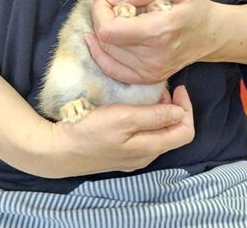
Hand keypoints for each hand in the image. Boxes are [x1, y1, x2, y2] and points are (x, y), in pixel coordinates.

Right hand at [48, 85, 193, 177]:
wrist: (60, 151)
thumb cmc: (91, 131)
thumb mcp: (124, 119)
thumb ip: (155, 116)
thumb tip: (180, 112)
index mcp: (151, 148)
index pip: (185, 131)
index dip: (187, 109)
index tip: (178, 89)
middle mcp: (147, 156)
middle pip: (174, 133)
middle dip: (174, 109)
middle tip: (163, 90)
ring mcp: (134, 157)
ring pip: (159, 134)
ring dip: (160, 114)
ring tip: (150, 96)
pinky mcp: (122, 153)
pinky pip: (145, 136)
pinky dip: (148, 121)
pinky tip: (135, 110)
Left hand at [85, 0, 220, 83]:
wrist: (209, 36)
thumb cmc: (194, 8)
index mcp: (158, 32)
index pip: (109, 29)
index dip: (100, 11)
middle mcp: (152, 57)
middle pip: (105, 41)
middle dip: (100, 18)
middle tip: (108, 3)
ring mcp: (149, 71)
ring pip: (106, 53)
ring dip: (101, 33)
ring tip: (109, 16)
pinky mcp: (148, 77)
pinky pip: (113, 70)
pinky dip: (102, 55)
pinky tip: (97, 42)